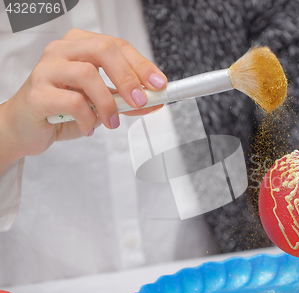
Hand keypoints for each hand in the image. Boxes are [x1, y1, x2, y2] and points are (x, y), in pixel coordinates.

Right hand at [0, 28, 166, 171]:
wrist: (25, 128)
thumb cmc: (64, 110)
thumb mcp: (102, 103)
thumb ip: (127, 100)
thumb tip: (156, 100)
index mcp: (80, 45)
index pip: (117, 46)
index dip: (142, 65)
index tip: (159, 84)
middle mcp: (62, 50)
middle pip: (103, 49)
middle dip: (128, 77)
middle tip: (140, 101)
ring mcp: (46, 69)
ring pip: (87, 74)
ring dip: (107, 103)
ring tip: (111, 122)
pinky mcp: (36, 93)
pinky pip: (72, 101)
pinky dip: (88, 118)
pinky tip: (88, 127)